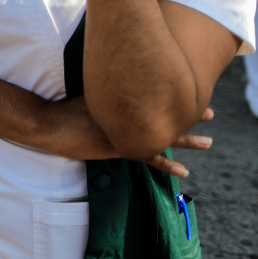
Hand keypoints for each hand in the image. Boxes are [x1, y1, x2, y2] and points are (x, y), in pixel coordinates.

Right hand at [39, 98, 213, 177]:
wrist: (48, 123)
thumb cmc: (62, 109)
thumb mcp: (87, 94)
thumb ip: (103, 93)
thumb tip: (111, 86)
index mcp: (121, 98)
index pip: (154, 95)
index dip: (173, 95)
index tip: (190, 89)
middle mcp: (127, 113)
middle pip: (164, 111)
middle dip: (188, 114)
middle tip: (209, 113)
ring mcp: (125, 130)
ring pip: (162, 135)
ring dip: (187, 139)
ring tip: (207, 142)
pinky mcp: (119, 148)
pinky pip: (148, 157)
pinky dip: (166, 165)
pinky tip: (183, 172)